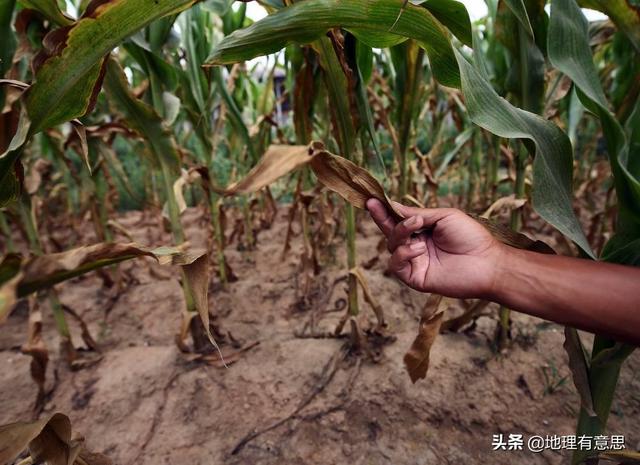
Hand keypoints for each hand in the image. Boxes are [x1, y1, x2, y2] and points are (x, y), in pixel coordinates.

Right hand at [366, 199, 504, 298]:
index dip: (385, 210)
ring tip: (416, 228)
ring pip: (392, 246)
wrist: (487, 262)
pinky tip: (418, 248)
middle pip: (390, 231)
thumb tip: (394, 207)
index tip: (372, 199)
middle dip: (381, 217)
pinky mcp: (415, 277)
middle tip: (373, 205)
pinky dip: (403, 254)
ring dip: (400, 233)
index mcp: (423, 231)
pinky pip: (396, 265)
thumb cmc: (471, 237)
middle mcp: (416, 245)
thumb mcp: (443, 216)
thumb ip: (418, 214)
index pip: (399, 220)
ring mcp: (415, 262)